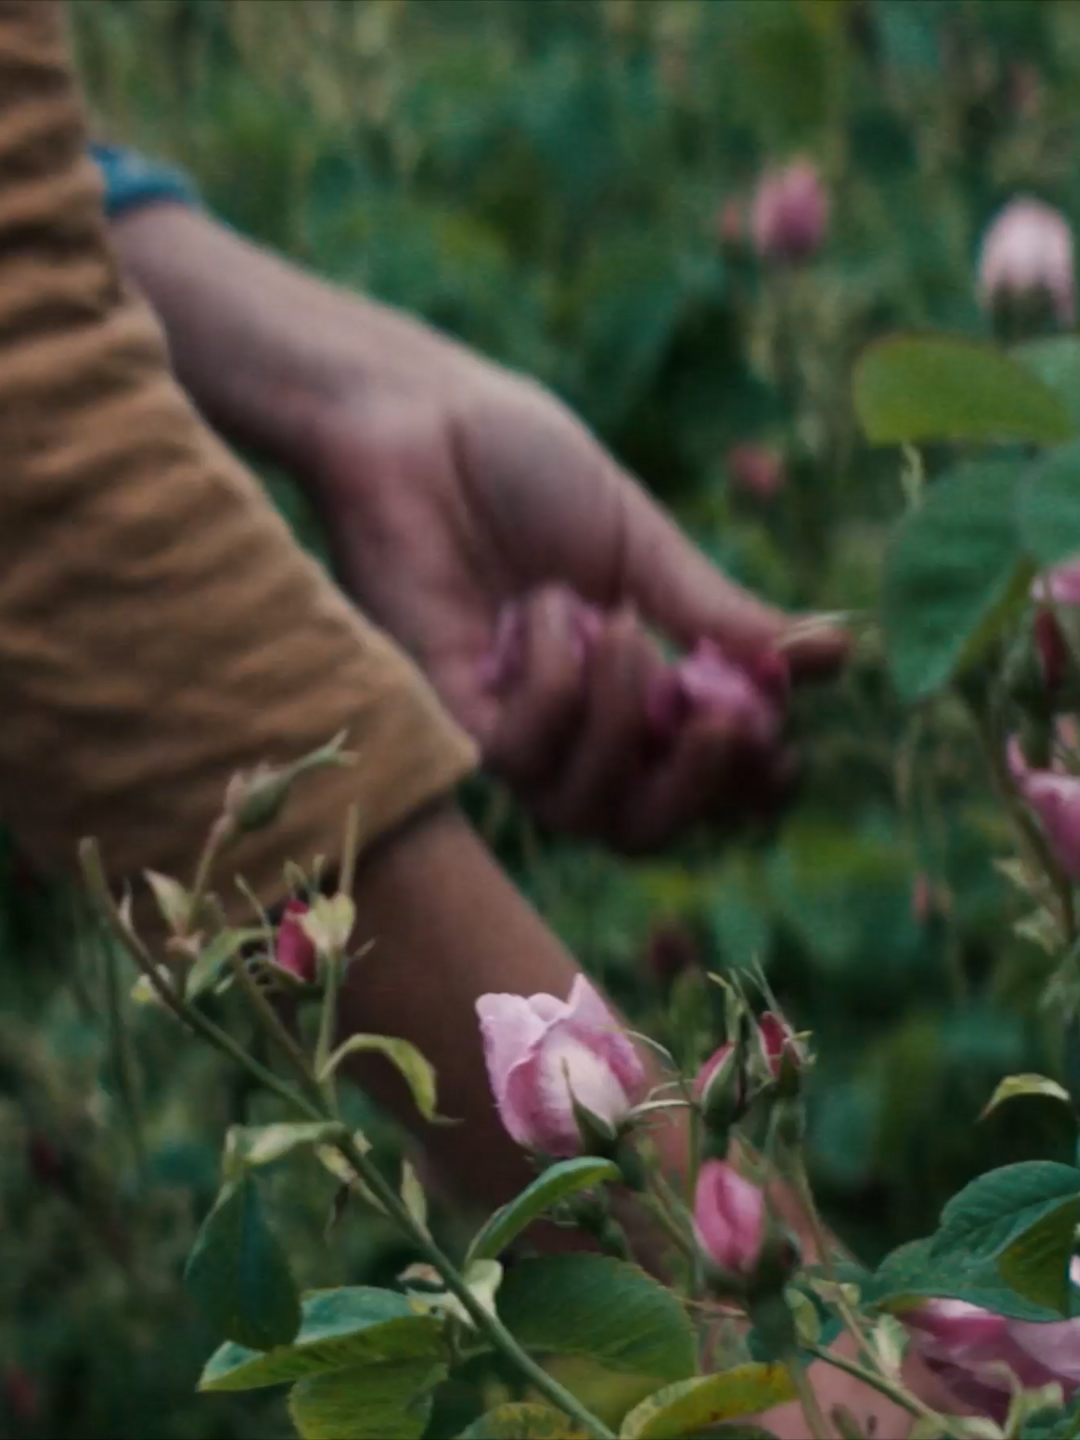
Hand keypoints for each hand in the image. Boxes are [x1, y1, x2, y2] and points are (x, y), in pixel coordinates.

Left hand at [307, 360, 844, 849]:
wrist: (423, 422)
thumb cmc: (526, 469)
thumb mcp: (645, 547)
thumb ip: (722, 617)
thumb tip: (833, 658)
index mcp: (630, 685)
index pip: (695, 779)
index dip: (744, 786)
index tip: (784, 752)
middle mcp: (571, 723)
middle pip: (643, 825)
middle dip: (700, 788)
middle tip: (732, 728)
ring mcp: (510, 725)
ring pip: (585, 806)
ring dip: (623, 723)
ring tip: (619, 625)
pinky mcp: (448, 715)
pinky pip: (521, 754)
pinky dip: (554, 688)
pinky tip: (544, 608)